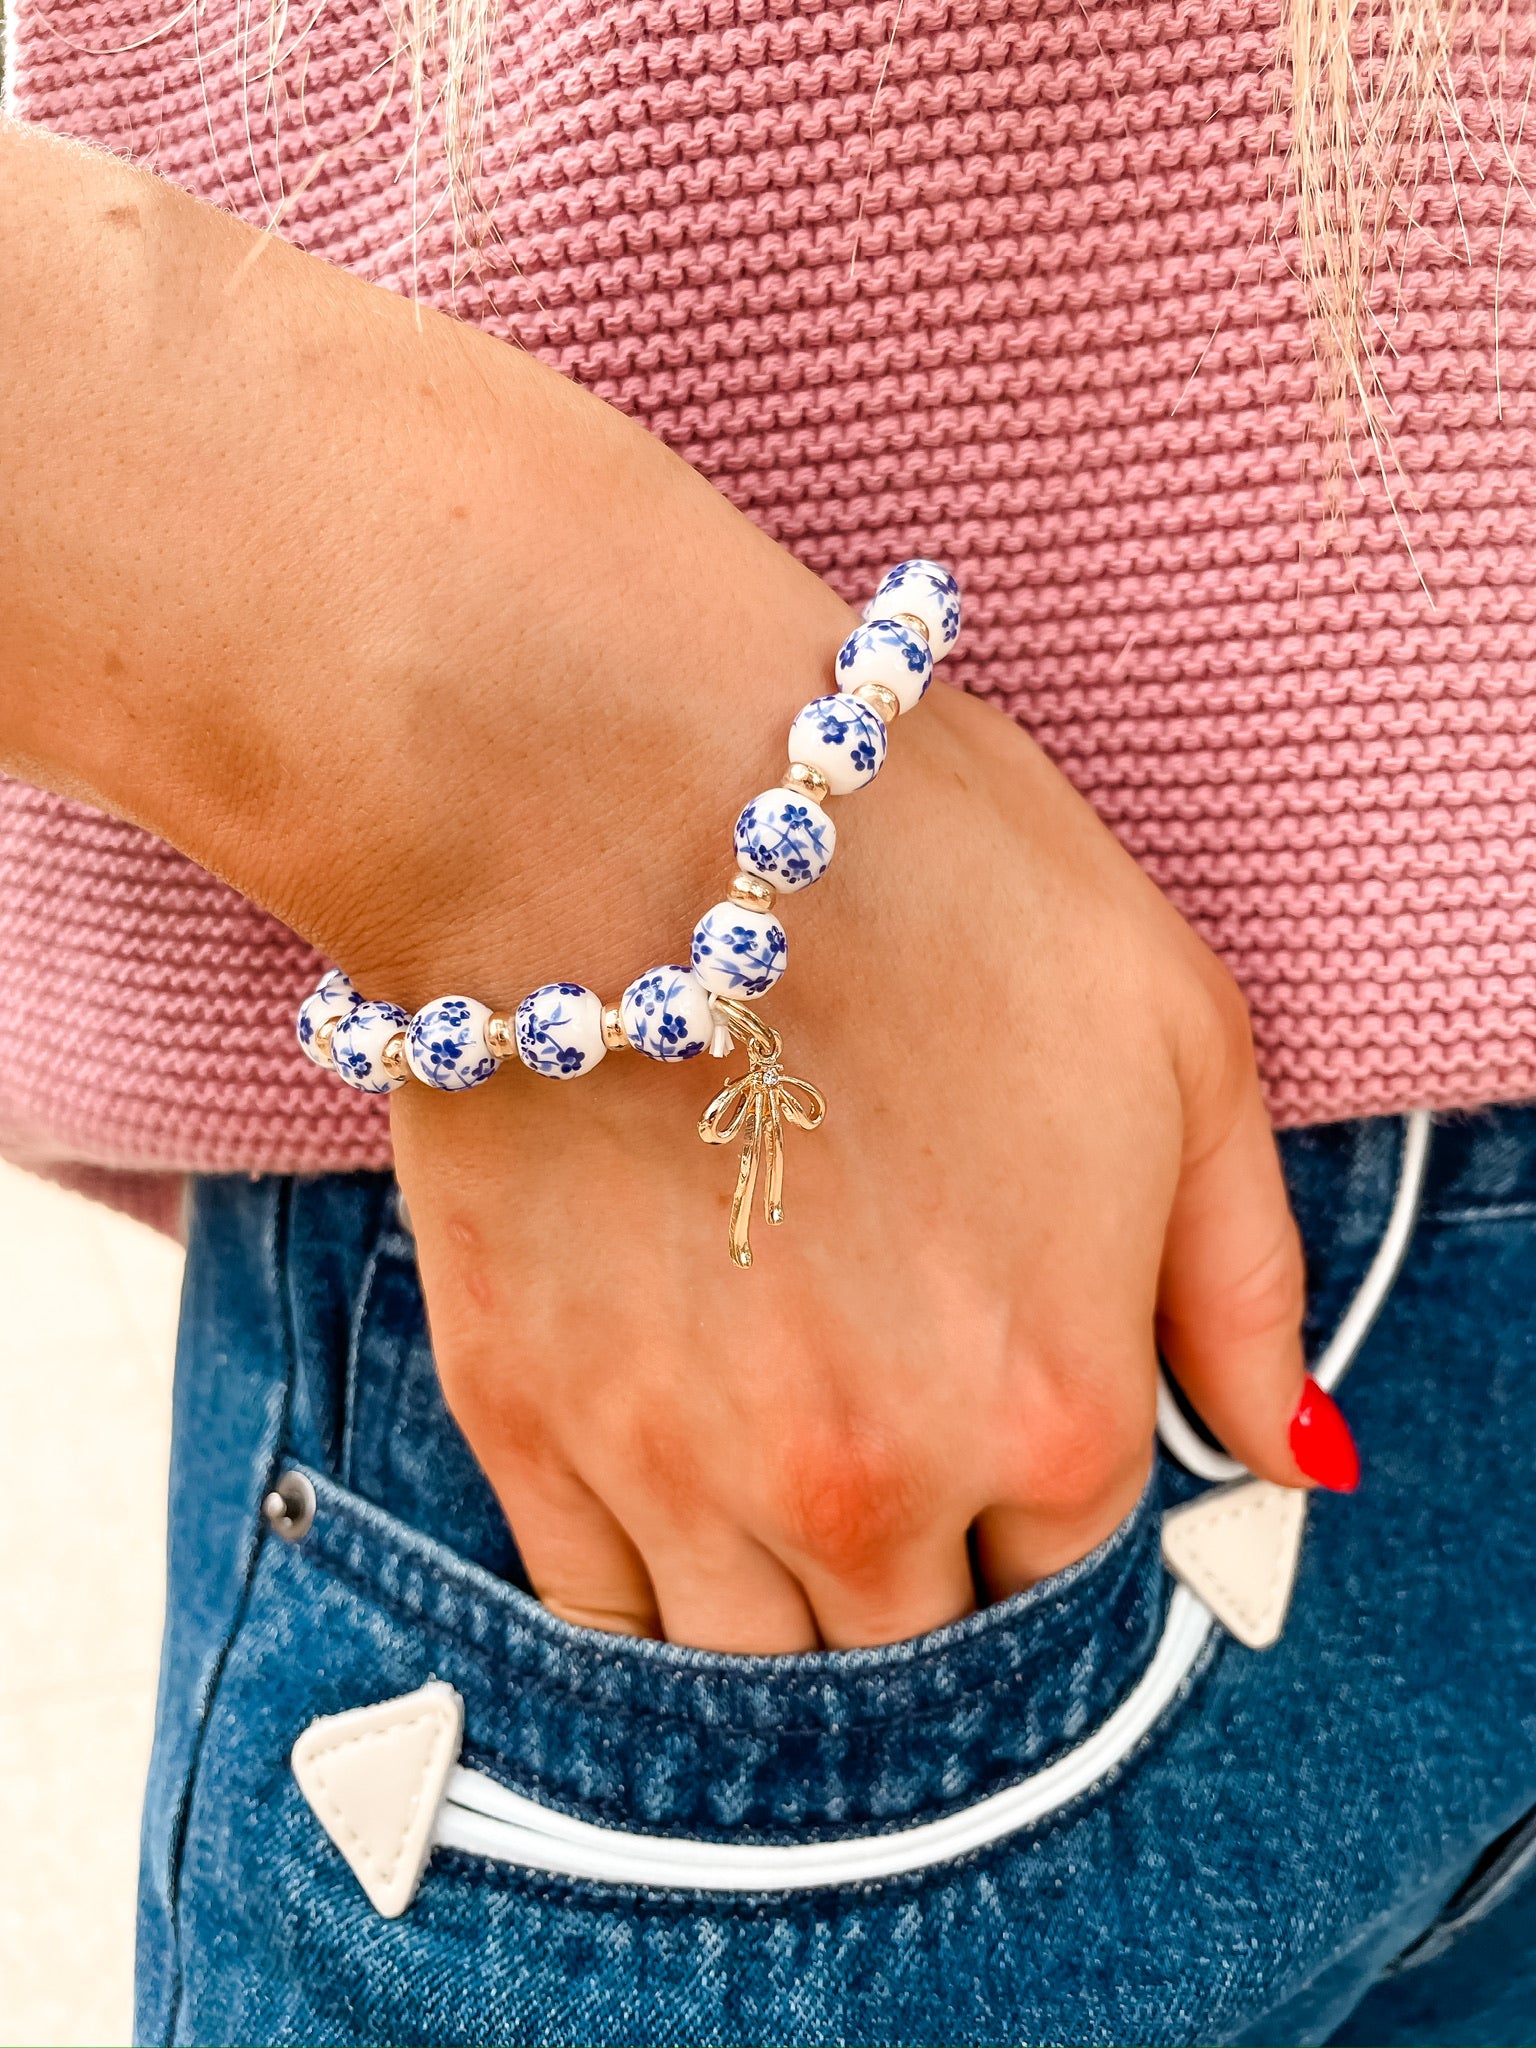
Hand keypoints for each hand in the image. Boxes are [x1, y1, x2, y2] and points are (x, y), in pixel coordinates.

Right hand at [391, 676, 1312, 1653]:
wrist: (613, 785)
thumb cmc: (921, 877)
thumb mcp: (1178, 1036)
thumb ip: (1244, 1282)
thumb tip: (1296, 1456)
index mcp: (1049, 1406)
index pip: (1069, 1568)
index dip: (1039, 1486)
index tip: (994, 1402)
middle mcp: (868, 1486)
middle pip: (916, 1645)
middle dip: (923, 1564)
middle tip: (885, 1426)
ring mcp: (677, 1470)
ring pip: (755, 1668)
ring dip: (786, 1604)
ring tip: (776, 1459)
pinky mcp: (521, 1418)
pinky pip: (596, 1615)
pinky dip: (649, 1590)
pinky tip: (672, 1487)